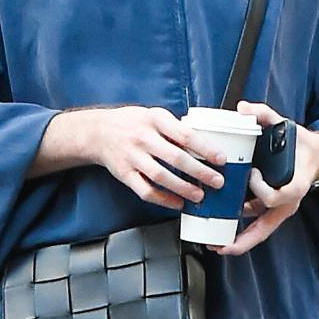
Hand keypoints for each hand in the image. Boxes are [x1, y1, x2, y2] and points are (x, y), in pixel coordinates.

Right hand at [75, 105, 227, 210]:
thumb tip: (205, 144)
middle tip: (217, 181)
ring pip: (161, 176)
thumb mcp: (154, 116)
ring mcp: (132, 157)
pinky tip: (177, 203)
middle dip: (200, 172)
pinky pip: (145, 190)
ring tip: (199, 196)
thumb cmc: (131, 123)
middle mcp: (142, 137)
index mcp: (155, 119)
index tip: (221, 159)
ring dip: (183, 188)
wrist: (97, 132)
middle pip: (176, 158)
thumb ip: (175, 128)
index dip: (205, 148)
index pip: (185, 134)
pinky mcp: (125, 174)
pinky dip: (163, 199)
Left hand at [214, 102, 318, 257]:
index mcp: (295, 186)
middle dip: (241, 241)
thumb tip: (243, 108)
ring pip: (258, 232)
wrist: (317, 157)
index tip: (252, 173)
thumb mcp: (286, 125)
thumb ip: (265, 114)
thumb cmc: (301, 145)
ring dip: (237, 241)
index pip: (275, 197)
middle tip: (219, 245)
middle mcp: (287, 203)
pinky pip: (256, 227)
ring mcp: (279, 209)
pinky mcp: (272, 210)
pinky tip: (222, 234)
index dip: (260, 189)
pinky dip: (240, 233)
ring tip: (215, 244)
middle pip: (263, 230)